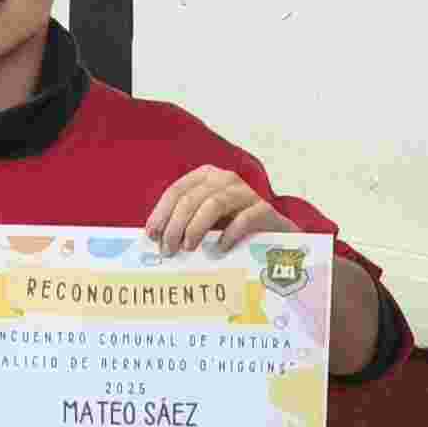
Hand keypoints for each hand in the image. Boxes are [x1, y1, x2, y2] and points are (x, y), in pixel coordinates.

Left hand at [146, 166, 292, 255]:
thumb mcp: (205, 220)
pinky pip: (243, 219)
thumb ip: (183, 223)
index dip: (161, 214)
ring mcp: (246, 192)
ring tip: (188, 248)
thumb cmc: (233, 227)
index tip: (153, 235)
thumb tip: (156, 239)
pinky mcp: (264, 209)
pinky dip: (228, 235)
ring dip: (196, 228)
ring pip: (213, 204)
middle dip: (175, 226)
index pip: (176, 191)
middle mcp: (225, 179)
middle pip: (191, 199)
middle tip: (169, 250)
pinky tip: (219, 249)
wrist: (275, 234)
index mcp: (206, 177)